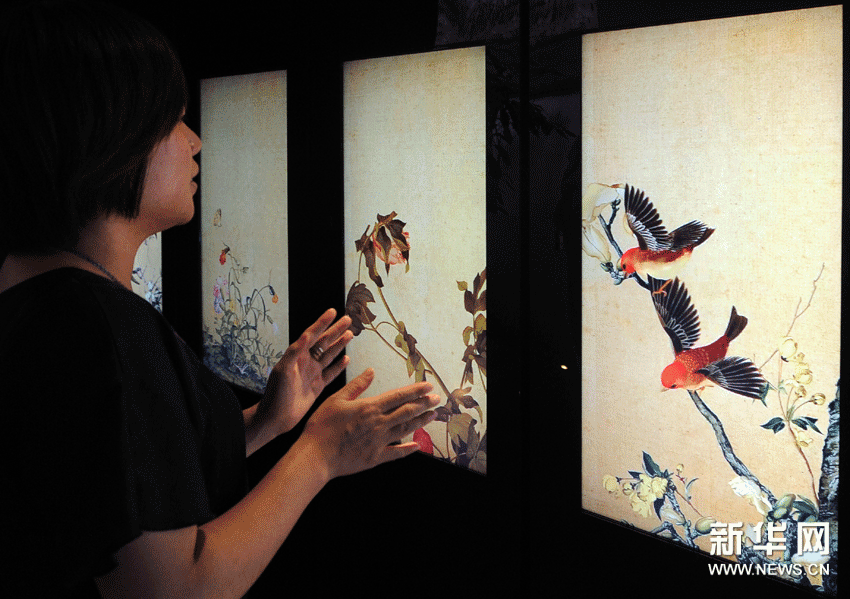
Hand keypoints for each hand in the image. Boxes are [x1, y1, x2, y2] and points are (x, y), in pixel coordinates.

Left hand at [259, 309, 353, 435]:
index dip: (322, 323)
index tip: (333, 312)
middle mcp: (306, 362)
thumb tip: (306, 335)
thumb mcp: (282, 371)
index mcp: (297, 356)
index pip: (312, 335)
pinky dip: (339, 366)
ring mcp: (312, 374)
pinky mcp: (318, 386)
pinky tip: (346, 358)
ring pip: (329, 355)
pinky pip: (331, 373)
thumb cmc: (276, 393)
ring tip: (350, 334)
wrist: (276, 418)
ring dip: (339, 344)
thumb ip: (294, 352)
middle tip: (348, 319)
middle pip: (324, 342)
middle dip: (335, 331)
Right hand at [300, 368, 439, 478]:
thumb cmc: (322, 427)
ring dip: (420, 422)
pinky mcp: (375, 458)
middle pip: (406, 412)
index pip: (398, 396)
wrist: (315, 456)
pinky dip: (408, 449)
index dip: (415, 390)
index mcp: (370, 407)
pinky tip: (417, 446)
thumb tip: (371, 371)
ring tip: (432, 416)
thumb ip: (357, 386)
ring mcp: (378, 442)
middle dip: (424, 404)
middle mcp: (378, 423)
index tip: (428, 386)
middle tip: (437, 399)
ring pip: (405, 429)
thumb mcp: (336, 399)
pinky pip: (396, 453)